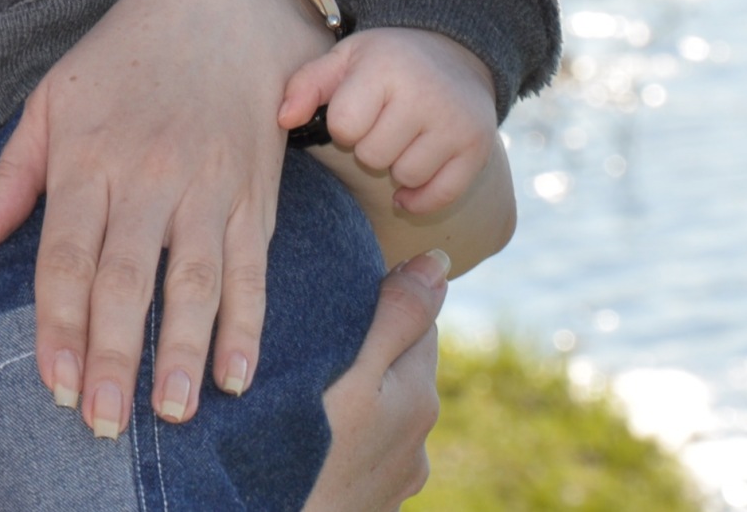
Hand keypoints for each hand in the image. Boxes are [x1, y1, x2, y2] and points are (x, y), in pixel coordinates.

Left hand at [0, 0, 333, 433]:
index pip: (67, 255)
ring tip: (169, 413)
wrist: (222, 9)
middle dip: (113, 355)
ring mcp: (207, 188)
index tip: (52, 385)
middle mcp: (149, 176)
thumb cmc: (123, 58)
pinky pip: (252, 270)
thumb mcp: (52, 99)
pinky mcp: (256, 196)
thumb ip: (10, 179)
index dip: (58, 324)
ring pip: (193, 281)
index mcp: (89, 156)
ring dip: (181, 351)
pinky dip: (248, 325)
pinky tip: (236, 374)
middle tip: (102, 424)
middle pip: (125, 279)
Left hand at [279, 28, 496, 213]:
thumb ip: (306, 85)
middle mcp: (426, 95)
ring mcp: (456, 124)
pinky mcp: (477, 149)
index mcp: (387, 68)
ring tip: (404, 136)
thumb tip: (283, 119)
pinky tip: (415, 177)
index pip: (344, 125)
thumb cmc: (387, 62)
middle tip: (384, 121)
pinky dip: (422, 196)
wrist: (455, 54)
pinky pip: (440, 196)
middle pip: (373, 155)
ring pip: (406, 176)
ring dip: (397, 165)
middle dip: (370, 144)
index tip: (357, 108)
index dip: (343, 124)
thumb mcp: (344, 59)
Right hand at [301, 250, 449, 511]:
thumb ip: (396, 317)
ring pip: (380, 413)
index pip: (418, 322)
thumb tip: (440, 260)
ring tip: (307, 389)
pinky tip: (310, 436)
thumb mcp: (352, 373)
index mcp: (419, 398)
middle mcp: (418, 441)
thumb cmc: (310, 451)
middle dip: (369, 351)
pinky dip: (345, 436)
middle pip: (399, 370)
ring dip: (357, 397)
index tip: (337, 295)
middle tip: (315, 340)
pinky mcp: (370, 502)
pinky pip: (362, 451)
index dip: (381, 300)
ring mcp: (395, 478)